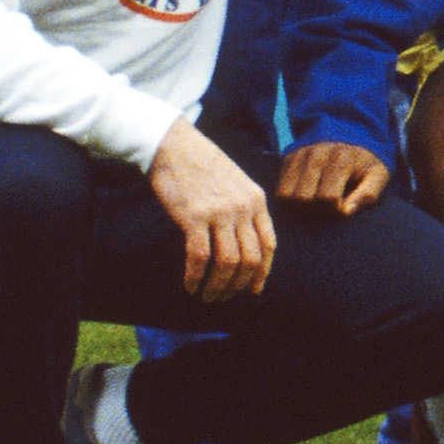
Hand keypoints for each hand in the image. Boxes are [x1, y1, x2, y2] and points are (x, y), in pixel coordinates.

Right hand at [147, 119, 276, 299]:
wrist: (175, 145)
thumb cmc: (202, 166)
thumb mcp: (236, 183)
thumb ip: (244, 208)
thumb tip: (243, 241)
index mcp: (256, 200)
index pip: (268, 245)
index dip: (262, 273)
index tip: (253, 290)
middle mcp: (243, 208)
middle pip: (250, 259)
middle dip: (238, 285)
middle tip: (223, 297)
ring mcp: (220, 213)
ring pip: (228, 263)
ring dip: (218, 286)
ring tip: (207, 295)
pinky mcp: (194, 217)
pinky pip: (200, 257)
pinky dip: (196, 277)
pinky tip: (190, 285)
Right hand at [275, 141, 392, 214]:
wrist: (350, 131)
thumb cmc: (365, 160)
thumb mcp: (378, 174)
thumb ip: (367, 194)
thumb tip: (345, 212)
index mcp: (341, 159)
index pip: (328, 197)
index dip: (334, 210)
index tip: (342, 206)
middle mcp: (316, 154)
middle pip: (303, 198)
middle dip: (315, 209)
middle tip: (327, 206)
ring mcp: (299, 155)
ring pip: (287, 195)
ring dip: (299, 206)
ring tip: (316, 202)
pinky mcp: (288, 159)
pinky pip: (279, 189)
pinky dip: (289, 199)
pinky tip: (305, 196)